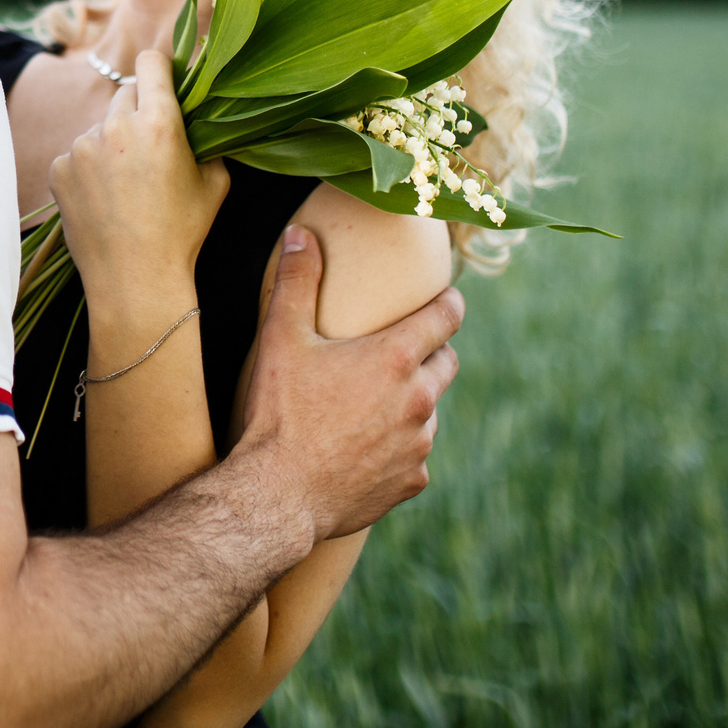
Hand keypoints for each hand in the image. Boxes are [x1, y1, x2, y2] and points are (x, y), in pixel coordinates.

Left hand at [48, 50, 229, 306]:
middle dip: (138, 111)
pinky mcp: (58, 168)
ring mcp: (81, 147)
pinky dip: (88, 168)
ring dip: (111, 142)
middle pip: (125, 93)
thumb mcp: (215, 183)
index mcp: (158, 122)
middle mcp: (115, 126)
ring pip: (99, 127)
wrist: (134, 279)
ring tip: (126, 184)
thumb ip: (208, 141)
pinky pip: (76, 154)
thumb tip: (201, 122)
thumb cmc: (181, 232)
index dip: (160, 67)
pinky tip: (103, 197)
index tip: (164, 79)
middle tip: (150, 145)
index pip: (151, 62)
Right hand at [234, 229, 461, 542]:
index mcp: (396, 357)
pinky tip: (364, 448)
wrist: (278, 494)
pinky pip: (415, 455)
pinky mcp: (412, 481)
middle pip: (446, 363)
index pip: (447, 316)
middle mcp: (420, 400)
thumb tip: (301, 233)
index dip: (449, 303)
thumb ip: (297, 280)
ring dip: (412, 403)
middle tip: (401, 351)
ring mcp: (420, 445)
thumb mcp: (282, 337)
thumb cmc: (280, 412)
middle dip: (431, 352)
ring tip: (372, 403)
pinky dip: (398, 448)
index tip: (445, 299)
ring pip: (430, 411)